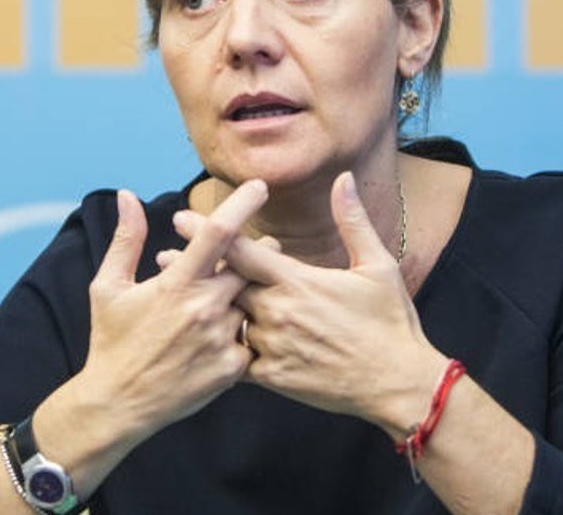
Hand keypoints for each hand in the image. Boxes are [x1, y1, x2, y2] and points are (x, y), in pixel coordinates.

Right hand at [74, 181, 267, 440]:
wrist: (116, 404)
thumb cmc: (111, 341)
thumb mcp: (108, 287)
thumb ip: (126, 239)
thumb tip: (127, 195)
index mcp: (176, 285)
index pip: (219, 234)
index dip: (242, 205)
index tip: (261, 186)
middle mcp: (204, 309)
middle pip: (249, 265)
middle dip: (257, 251)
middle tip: (258, 246)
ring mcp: (221, 340)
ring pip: (251, 301)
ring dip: (247, 293)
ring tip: (234, 295)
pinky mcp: (231, 369)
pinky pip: (251, 337)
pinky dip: (244, 329)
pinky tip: (229, 332)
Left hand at [174, 172, 445, 431]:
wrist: (397, 383)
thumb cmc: (390, 322)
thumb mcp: (377, 265)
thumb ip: (353, 221)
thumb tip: (344, 179)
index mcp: (297, 280)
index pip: (240, 250)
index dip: (208, 231)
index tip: (182, 218)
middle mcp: (277, 312)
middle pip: (222, 284)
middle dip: (193, 270)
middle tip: (165, 258)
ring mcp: (273, 346)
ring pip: (226, 322)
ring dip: (204, 308)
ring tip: (178, 299)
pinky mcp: (274, 377)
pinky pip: (238, 360)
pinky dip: (225, 348)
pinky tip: (209, 343)